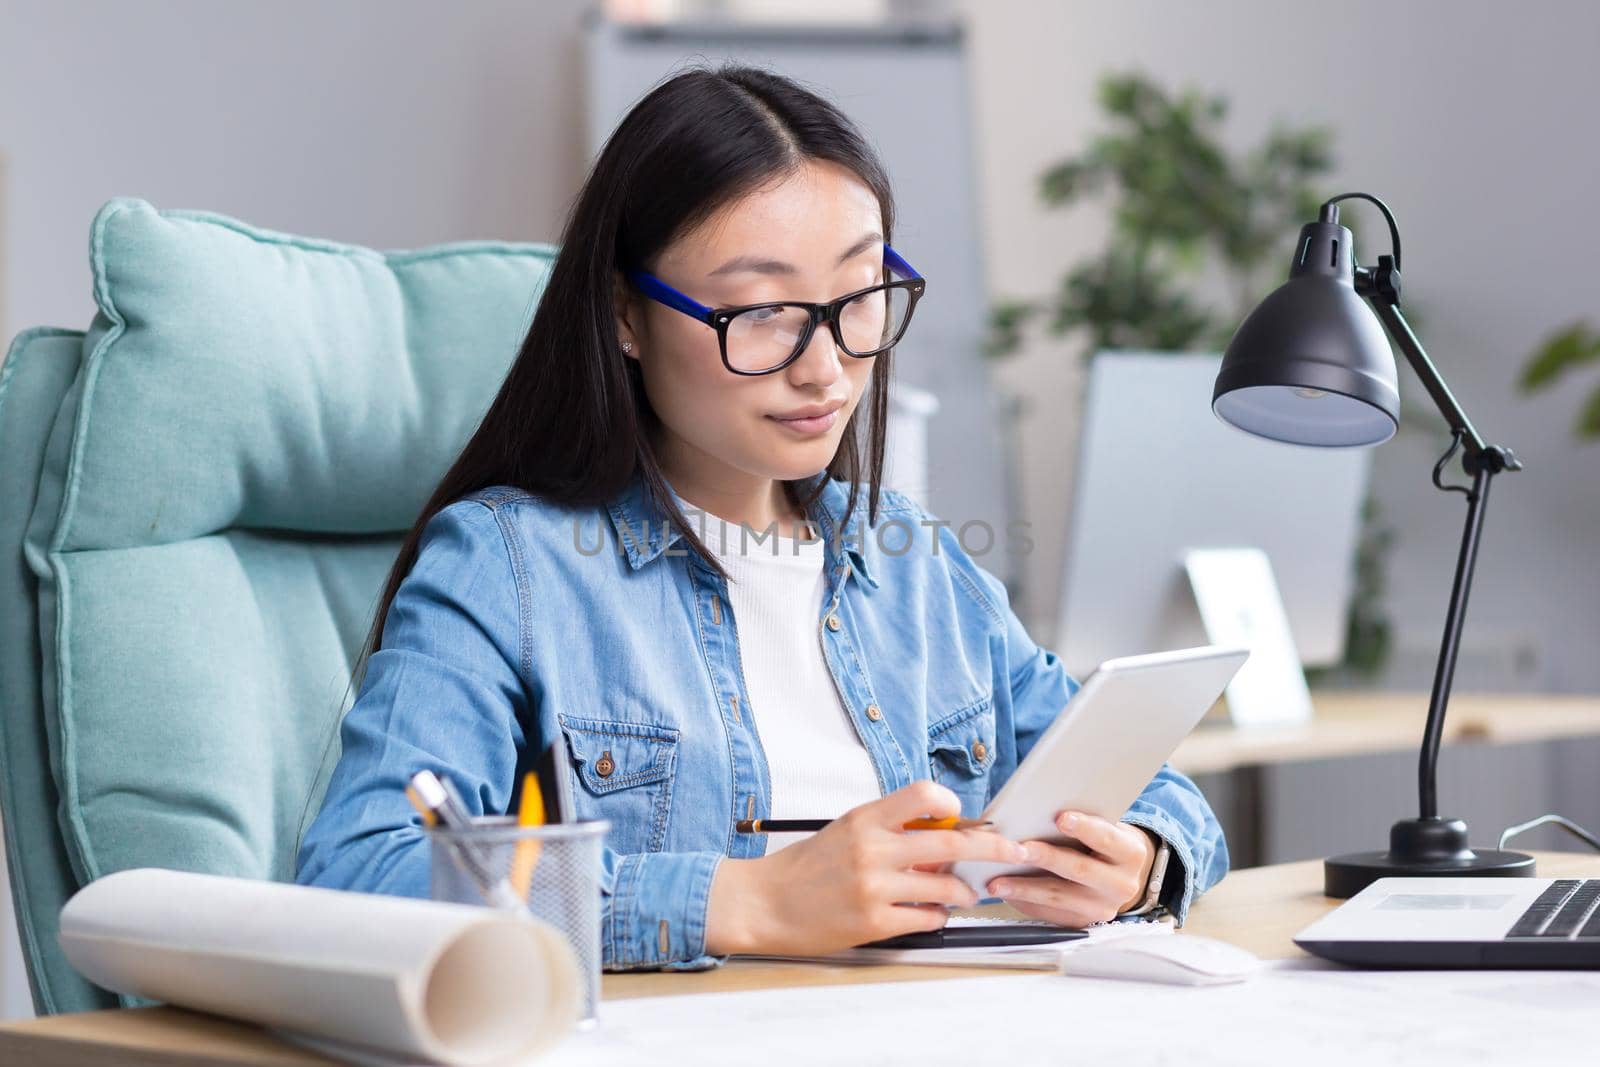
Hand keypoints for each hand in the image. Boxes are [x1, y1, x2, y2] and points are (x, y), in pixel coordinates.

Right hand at [705, 780, 1030, 956]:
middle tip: (1012, 850)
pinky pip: (927, 918)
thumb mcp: (844, 831)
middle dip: (992, 846)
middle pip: (951, 842)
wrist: (763, 903)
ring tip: (965, 894)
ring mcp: (874, 887)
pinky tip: (932, 914)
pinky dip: (938, 916)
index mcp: (865, 818)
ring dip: (964, 891)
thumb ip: (888, 829)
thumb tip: (939, 835)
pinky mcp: (874, 922)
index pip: (924, 795)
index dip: (953, 804)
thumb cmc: (804, 868)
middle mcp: (873, 849)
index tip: (964, 816)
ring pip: (946, 886)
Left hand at [984, 810, 1158, 927]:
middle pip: (1080, 870)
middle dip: (1047, 858)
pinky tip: (1006, 894)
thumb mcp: (1105, 828)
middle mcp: (1122, 885)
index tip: (1060, 817)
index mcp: (1131, 854)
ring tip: (997, 881)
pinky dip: (1026, 904)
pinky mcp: (1083, 923)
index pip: (1107, 839)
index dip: (1084, 828)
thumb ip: (1083, 822)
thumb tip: (1039, 809)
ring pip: (1060, 898)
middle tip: (1018, 849)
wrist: (1119, 874)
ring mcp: (1103, 909)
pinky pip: (1051, 915)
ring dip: (1025, 888)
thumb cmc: (1102, 843)